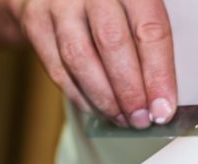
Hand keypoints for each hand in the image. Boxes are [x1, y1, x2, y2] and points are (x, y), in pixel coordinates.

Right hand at [8, 0, 176, 127]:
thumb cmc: (110, 0)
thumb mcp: (136, 5)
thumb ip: (148, 40)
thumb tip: (162, 97)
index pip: (150, 30)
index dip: (159, 75)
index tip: (163, 109)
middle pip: (113, 43)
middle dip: (130, 91)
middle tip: (141, 119)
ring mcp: (59, 3)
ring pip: (81, 58)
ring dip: (104, 98)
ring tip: (121, 118)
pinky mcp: (34, 20)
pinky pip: (57, 67)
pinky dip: (80, 95)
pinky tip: (97, 109)